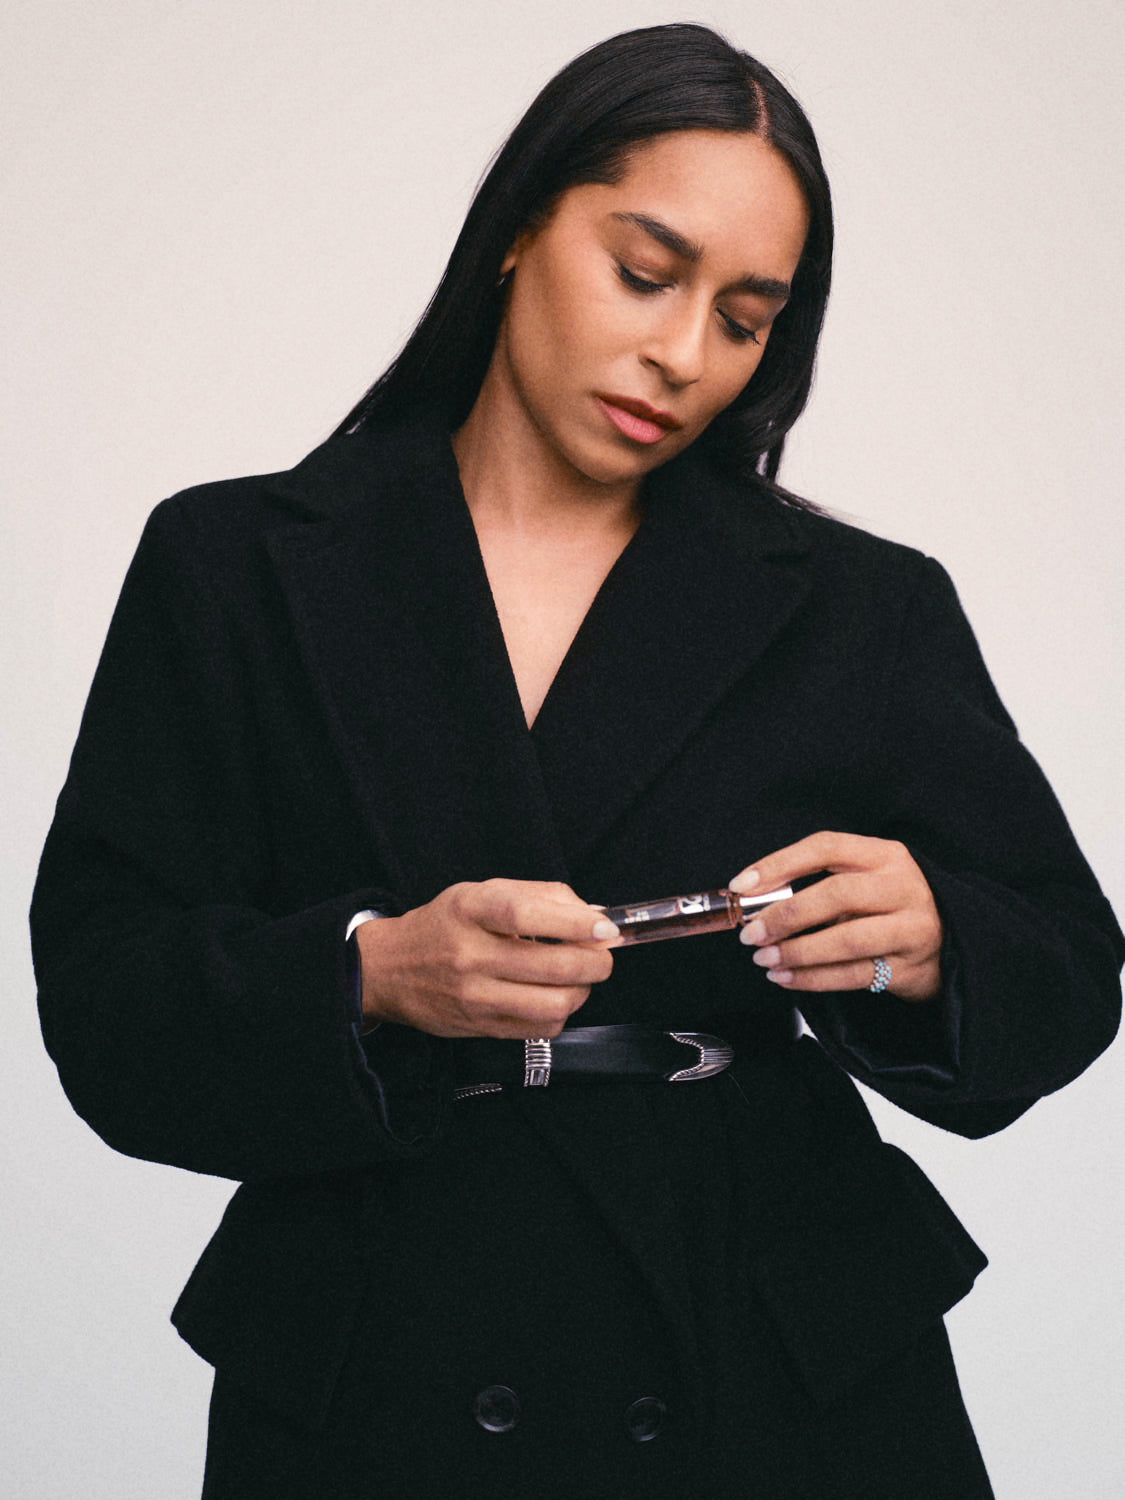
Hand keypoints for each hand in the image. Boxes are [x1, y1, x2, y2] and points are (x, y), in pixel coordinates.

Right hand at [357, 879, 617, 1037]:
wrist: (389, 969)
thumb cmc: (445, 925)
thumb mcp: (482, 891)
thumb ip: (540, 895)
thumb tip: (594, 914)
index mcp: (470, 911)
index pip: (525, 915)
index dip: (574, 922)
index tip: (604, 927)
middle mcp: (469, 955)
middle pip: (552, 966)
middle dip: (596, 962)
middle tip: (603, 953)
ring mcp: (474, 997)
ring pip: (554, 1004)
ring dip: (583, 990)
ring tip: (579, 976)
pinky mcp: (481, 1027)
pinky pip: (542, 1028)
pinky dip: (562, 1012)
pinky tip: (554, 995)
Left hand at [729, 832, 942, 1001]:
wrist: (950, 946)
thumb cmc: (888, 908)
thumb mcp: (864, 881)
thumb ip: (820, 885)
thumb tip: (755, 901)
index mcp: (885, 855)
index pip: (826, 847)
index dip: (780, 863)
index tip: (742, 884)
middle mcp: (903, 886)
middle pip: (837, 894)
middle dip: (785, 915)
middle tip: (751, 933)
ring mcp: (912, 927)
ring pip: (846, 939)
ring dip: (797, 952)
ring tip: (764, 960)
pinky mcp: (911, 967)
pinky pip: (853, 975)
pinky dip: (812, 979)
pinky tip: (785, 978)